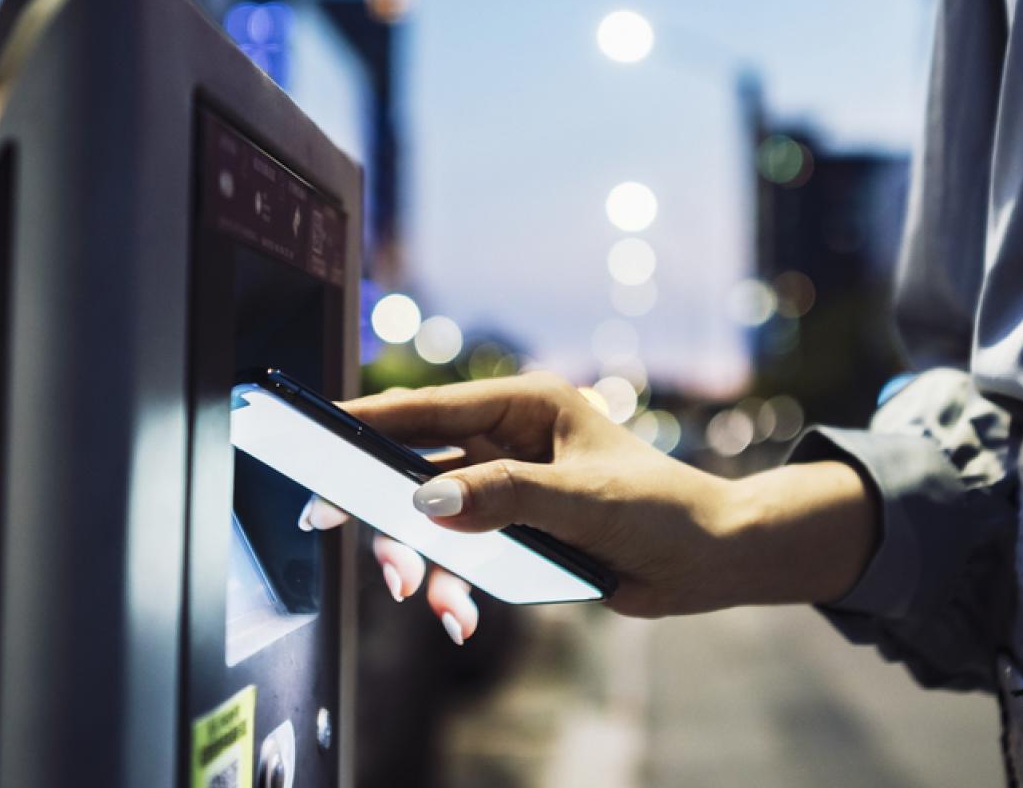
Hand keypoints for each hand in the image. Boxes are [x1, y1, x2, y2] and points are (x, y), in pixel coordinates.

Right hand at [304, 373, 877, 641]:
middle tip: (335, 525)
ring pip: (430, 519)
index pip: (431, 408)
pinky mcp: (513, 530)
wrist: (707, 560)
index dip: (369, 419)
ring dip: (418, 559)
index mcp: (525, 406)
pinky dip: (452, 586)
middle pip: (415, 464)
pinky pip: (459, 554)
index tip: (315, 428)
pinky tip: (460, 617)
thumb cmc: (658, 509)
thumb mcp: (578, 500)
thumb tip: (426, 498)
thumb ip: (501, 497)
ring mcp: (507, 486)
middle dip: (383, 506)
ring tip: (420, 594)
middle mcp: (509, 439)